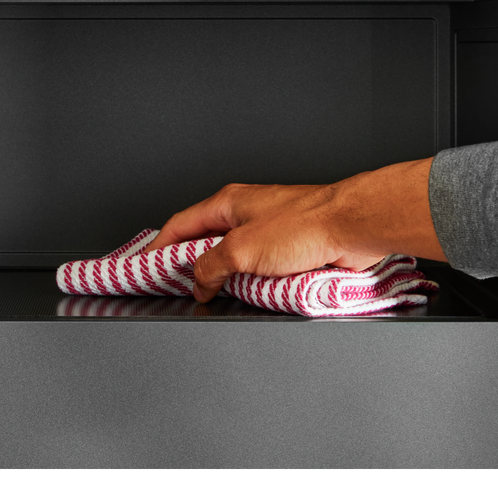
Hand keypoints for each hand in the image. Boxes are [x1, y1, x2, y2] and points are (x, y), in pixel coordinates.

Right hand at [139, 182, 385, 302]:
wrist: (352, 226)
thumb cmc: (306, 223)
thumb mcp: (241, 249)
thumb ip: (210, 266)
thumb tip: (199, 282)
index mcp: (228, 202)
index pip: (180, 225)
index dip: (159, 246)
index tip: (145, 265)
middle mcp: (248, 213)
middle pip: (207, 242)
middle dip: (193, 266)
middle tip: (180, 288)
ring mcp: (270, 230)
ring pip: (236, 259)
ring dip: (228, 278)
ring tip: (220, 295)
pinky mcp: (291, 248)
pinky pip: (262, 269)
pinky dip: (253, 283)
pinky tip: (253, 295)